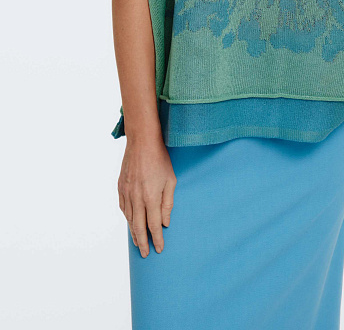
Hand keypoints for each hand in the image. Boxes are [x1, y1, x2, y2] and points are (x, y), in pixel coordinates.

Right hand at [118, 137, 176, 257]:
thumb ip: (167, 203)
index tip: (159, 249)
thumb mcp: (170, 180)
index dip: (157, 239)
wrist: (142, 142)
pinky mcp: (120, 187)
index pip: (153, 225)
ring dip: (134, 232)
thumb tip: (165, 222)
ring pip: (129, 219)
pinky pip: (123, 208)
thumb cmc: (160, 159)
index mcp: (150, 197)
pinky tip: (130, 222)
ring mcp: (126, 193)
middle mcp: (136, 198)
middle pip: (139, 227)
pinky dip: (127, 218)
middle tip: (146, 254)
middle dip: (143, 242)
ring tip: (138, 243)